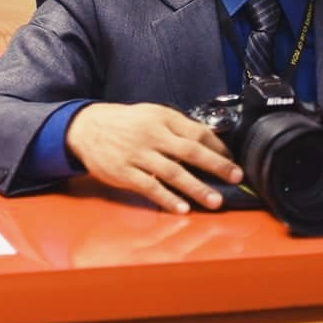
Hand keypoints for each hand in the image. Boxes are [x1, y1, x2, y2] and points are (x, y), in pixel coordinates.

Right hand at [65, 102, 242, 213]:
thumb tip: (206, 142)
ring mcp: (137, 155)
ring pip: (173, 173)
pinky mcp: (124, 173)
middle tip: (236, 177)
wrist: (86, 128)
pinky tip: (182, 208)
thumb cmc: (124, 122)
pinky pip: (150, 188)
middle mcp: (152, 135)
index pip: (197, 132)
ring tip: (215, 201)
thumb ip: (176, 126)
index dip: (218, 147)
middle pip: (190, 152)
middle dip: (217, 166)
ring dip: (197, 188)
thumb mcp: (150, 114)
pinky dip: (167, 199)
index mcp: (161, 118)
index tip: (232, 159)